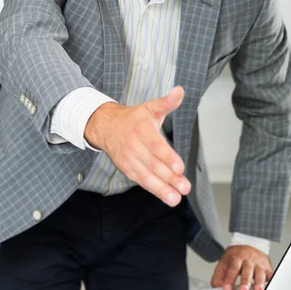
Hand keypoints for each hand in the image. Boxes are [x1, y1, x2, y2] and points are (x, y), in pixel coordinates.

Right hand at [84, 86, 190, 206]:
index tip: (179, 167)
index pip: (156, 146)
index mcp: (142, 129)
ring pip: (147, 176)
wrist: (106, 127)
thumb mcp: (151, 107)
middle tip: (184, 187)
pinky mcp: (127, 170)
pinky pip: (142, 181)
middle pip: (153, 164)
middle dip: (170, 178)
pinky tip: (167, 196)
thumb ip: (167, 102)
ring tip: (175, 198)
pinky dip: (154, 190)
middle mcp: (134, 146)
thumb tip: (180, 91)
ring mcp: (130, 160)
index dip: (167, 157)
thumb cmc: (134, 118)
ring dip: (162, 189)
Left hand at [210, 245, 272, 289]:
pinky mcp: (267, 267)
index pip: (232, 268)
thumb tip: (216, 287)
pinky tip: (269, 287)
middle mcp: (248, 259)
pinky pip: (270, 274)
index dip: (229, 279)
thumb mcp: (225, 262)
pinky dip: (270, 280)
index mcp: (236, 257)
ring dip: (259, 281)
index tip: (226, 289)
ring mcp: (258, 263)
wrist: (249, 244)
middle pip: (247, 270)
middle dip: (245, 280)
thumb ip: (219, 275)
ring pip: (259, 272)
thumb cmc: (236, 257)